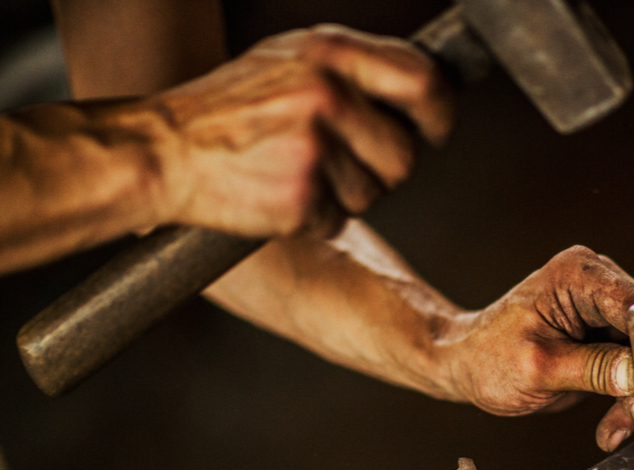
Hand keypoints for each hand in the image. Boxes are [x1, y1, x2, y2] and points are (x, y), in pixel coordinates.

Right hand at [146, 24, 455, 238]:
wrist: (161, 149)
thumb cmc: (232, 109)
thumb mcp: (293, 59)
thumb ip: (358, 68)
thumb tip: (429, 88)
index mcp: (329, 52)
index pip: (423, 80)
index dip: (440, 111)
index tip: (436, 128)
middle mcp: (324, 94)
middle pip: (405, 153)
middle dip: (384, 166)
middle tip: (339, 158)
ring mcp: (312, 148)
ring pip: (375, 193)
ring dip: (347, 194)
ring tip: (296, 169)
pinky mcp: (299, 198)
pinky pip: (339, 221)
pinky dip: (317, 217)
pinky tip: (281, 192)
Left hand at [444, 246, 633, 451]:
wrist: (468, 363)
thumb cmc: (488, 357)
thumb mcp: (538, 368)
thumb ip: (592, 369)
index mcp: (577, 276)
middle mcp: (597, 283)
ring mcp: (603, 309)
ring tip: (615, 428)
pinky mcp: (604, 334)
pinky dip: (628, 396)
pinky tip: (611, 425)